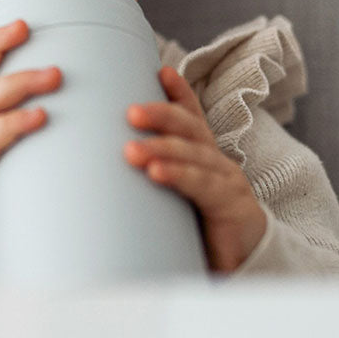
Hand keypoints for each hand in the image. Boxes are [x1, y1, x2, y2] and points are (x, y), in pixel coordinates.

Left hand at [123, 66, 266, 272]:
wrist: (241, 267)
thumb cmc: (197, 227)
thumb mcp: (170, 195)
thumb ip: (147, 174)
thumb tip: (97, 163)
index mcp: (199, 153)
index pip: (190, 116)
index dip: (178, 93)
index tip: (161, 71)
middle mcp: (214, 160)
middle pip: (189, 128)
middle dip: (161, 114)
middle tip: (130, 111)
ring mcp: (225, 180)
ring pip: (193, 155)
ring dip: (161, 148)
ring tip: (132, 150)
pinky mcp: (231, 205)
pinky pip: (202, 186)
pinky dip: (179, 176)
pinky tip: (157, 172)